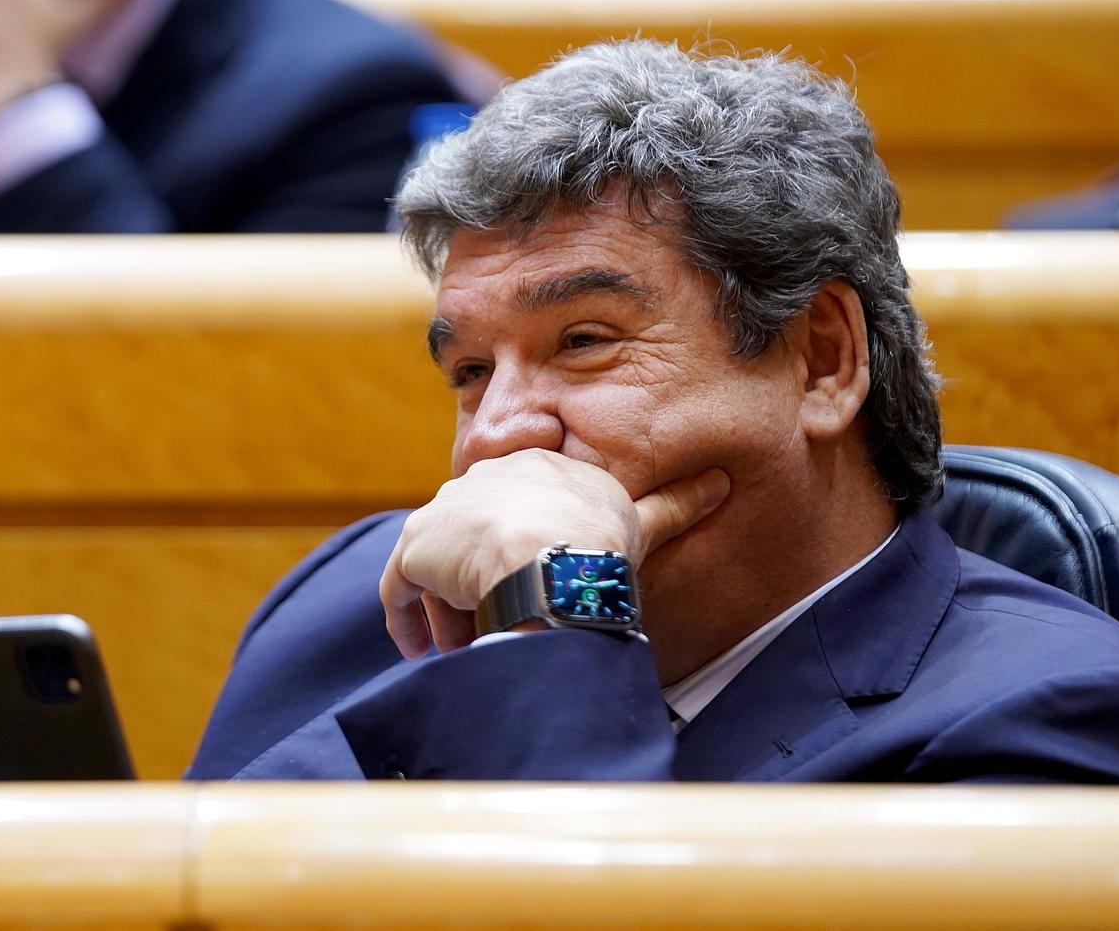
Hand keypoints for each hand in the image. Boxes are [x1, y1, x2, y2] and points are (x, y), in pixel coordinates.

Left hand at [379, 449, 729, 659]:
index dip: (519, 547)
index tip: (525, 580)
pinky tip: (422, 650)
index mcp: (533, 466)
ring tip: (468, 646)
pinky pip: (399, 587)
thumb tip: (719, 483)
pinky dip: (407, 619)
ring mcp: (443, 513)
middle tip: (497, 621)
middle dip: (482, 579)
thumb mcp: (640, 521)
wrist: (550, 561)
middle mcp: (481, 480)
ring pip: (439, 563)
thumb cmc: (598, 543)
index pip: (516, 504)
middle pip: (474, 534)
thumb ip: (673, 504)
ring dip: (449, 607)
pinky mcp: (416, 550)